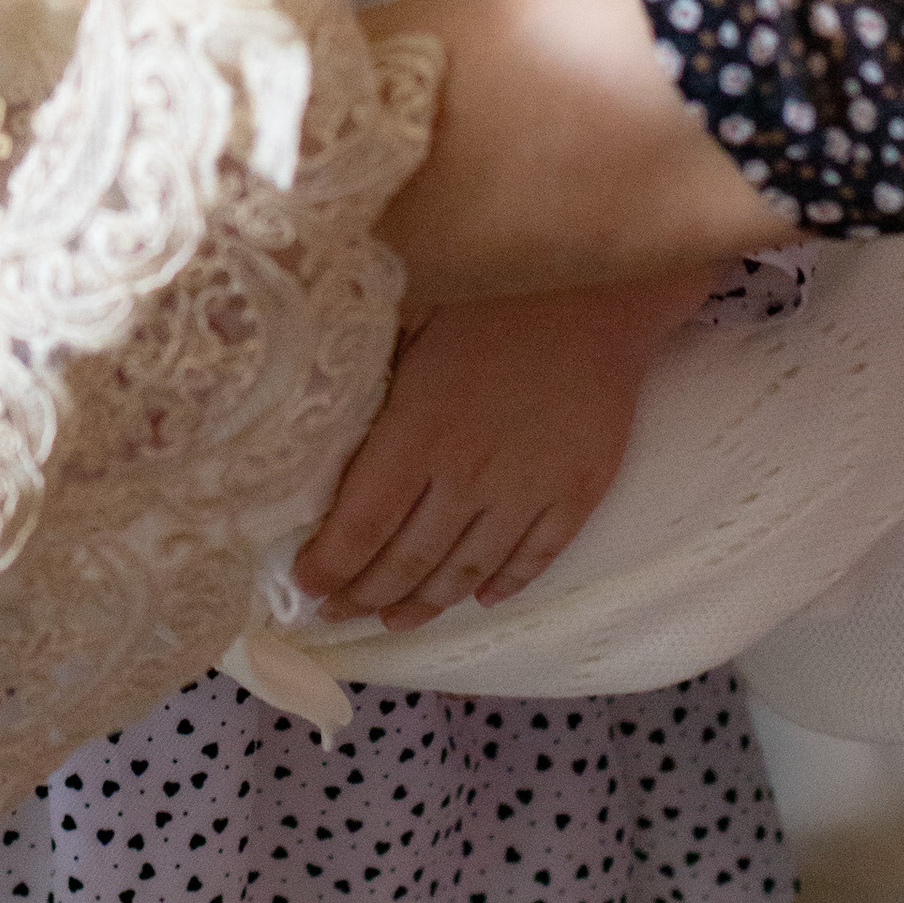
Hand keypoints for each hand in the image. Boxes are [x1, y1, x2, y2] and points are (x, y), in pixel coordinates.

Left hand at [292, 270, 712, 623]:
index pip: (359, 525)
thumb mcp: (409, 315)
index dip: (329, 566)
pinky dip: (505, 585)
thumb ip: (365, 374)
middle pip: (407, 559)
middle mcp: (468, 474)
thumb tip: (308, 407)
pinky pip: (536, 557)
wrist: (599, 281)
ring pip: (467, 571)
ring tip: (397, 621)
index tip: (305, 586)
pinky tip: (481, 598)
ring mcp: (528, 490)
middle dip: (365, 596)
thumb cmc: (492, 287)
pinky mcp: (579, 491)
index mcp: (417, 430)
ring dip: (427, 604)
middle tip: (338, 614)